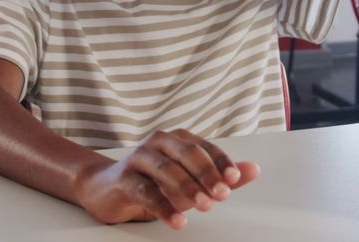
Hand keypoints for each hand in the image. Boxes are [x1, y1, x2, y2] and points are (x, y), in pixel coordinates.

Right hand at [75, 129, 259, 228]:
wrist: (105, 189)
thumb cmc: (152, 182)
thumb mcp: (189, 181)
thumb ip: (220, 175)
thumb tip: (253, 169)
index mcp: (177, 139)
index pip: (205, 148)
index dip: (221, 162)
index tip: (234, 179)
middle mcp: (158, 142)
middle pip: (187, 154)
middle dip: (207, 174)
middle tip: (222, 194)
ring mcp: (139, 157)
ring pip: (167, 170)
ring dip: (188, 189)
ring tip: (205, 207)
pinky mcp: (123, 176)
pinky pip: (146, 190)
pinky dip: (163, 206)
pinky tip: (176, 219)